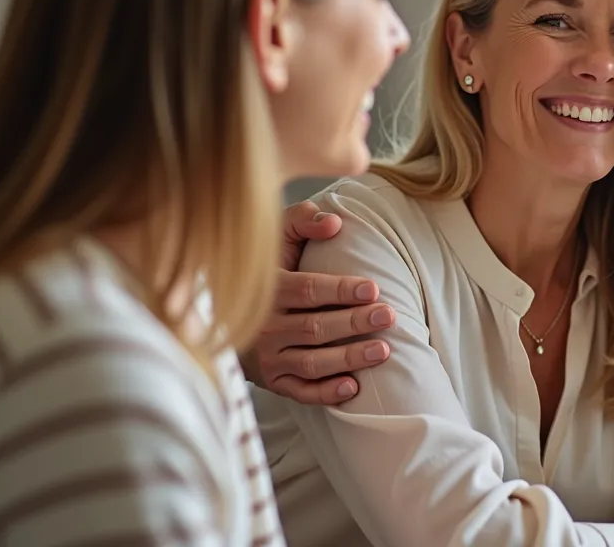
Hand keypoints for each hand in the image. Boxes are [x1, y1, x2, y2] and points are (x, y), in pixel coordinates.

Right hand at [249, 200, 394, 404]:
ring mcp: (268, 357)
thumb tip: (334, 223)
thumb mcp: (277, 235)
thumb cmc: (266, 267)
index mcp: (268, 290)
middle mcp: (265, 327)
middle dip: (355, 323)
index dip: (341, 291)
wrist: (224, 310)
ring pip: (312, 362)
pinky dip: (326, 393)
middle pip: (315, 328)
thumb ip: (303, 220)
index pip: (307, 291)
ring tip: (384, 350)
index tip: (373, 289)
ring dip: (349, 358)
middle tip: (389, 316)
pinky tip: (353, 387)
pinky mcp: (272, 380)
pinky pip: (300, 391)